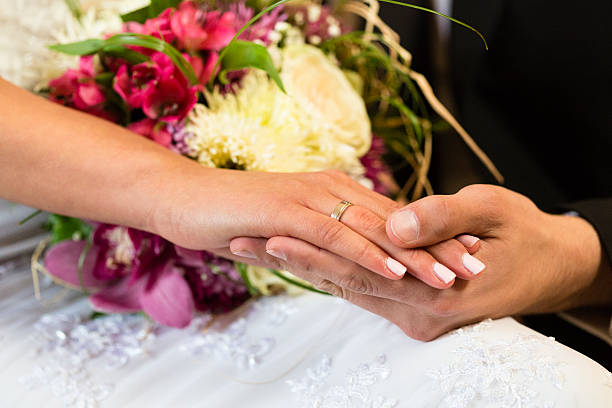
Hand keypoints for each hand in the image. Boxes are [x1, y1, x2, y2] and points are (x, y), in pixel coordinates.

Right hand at [153, 168, 483, 285]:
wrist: (184, 198)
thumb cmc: (236, 216)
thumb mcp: (288, 228)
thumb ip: (320, 237)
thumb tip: (347, 255)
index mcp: (333, 192)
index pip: (390, 216)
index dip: (429, 236)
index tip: (463, 255)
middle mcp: (329, 189)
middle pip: (394, 220)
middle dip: (438, 244)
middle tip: (477, 265)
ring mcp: (309, 198)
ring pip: (374, 228)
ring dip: (415, 254)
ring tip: (452, 276)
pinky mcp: (287, 212)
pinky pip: (336, 235)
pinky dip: (368, 254)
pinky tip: (396, 273)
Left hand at [229, 185, 611, 339]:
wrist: (550, 267)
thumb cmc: (525, 235)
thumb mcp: (490, 212)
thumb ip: (439, 219)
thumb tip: (392, 224)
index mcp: (431, 290)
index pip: (353, 269)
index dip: (308, 249)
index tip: (266, 231)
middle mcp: (415, 311)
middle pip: (337, 282)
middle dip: (288, 260)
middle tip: (240, 239)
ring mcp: (413, 313)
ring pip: (344, 287)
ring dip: (300, 266)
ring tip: (255, 247)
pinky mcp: (412, 306)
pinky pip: (362, 290)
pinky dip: (328, 274)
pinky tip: (300, 260)